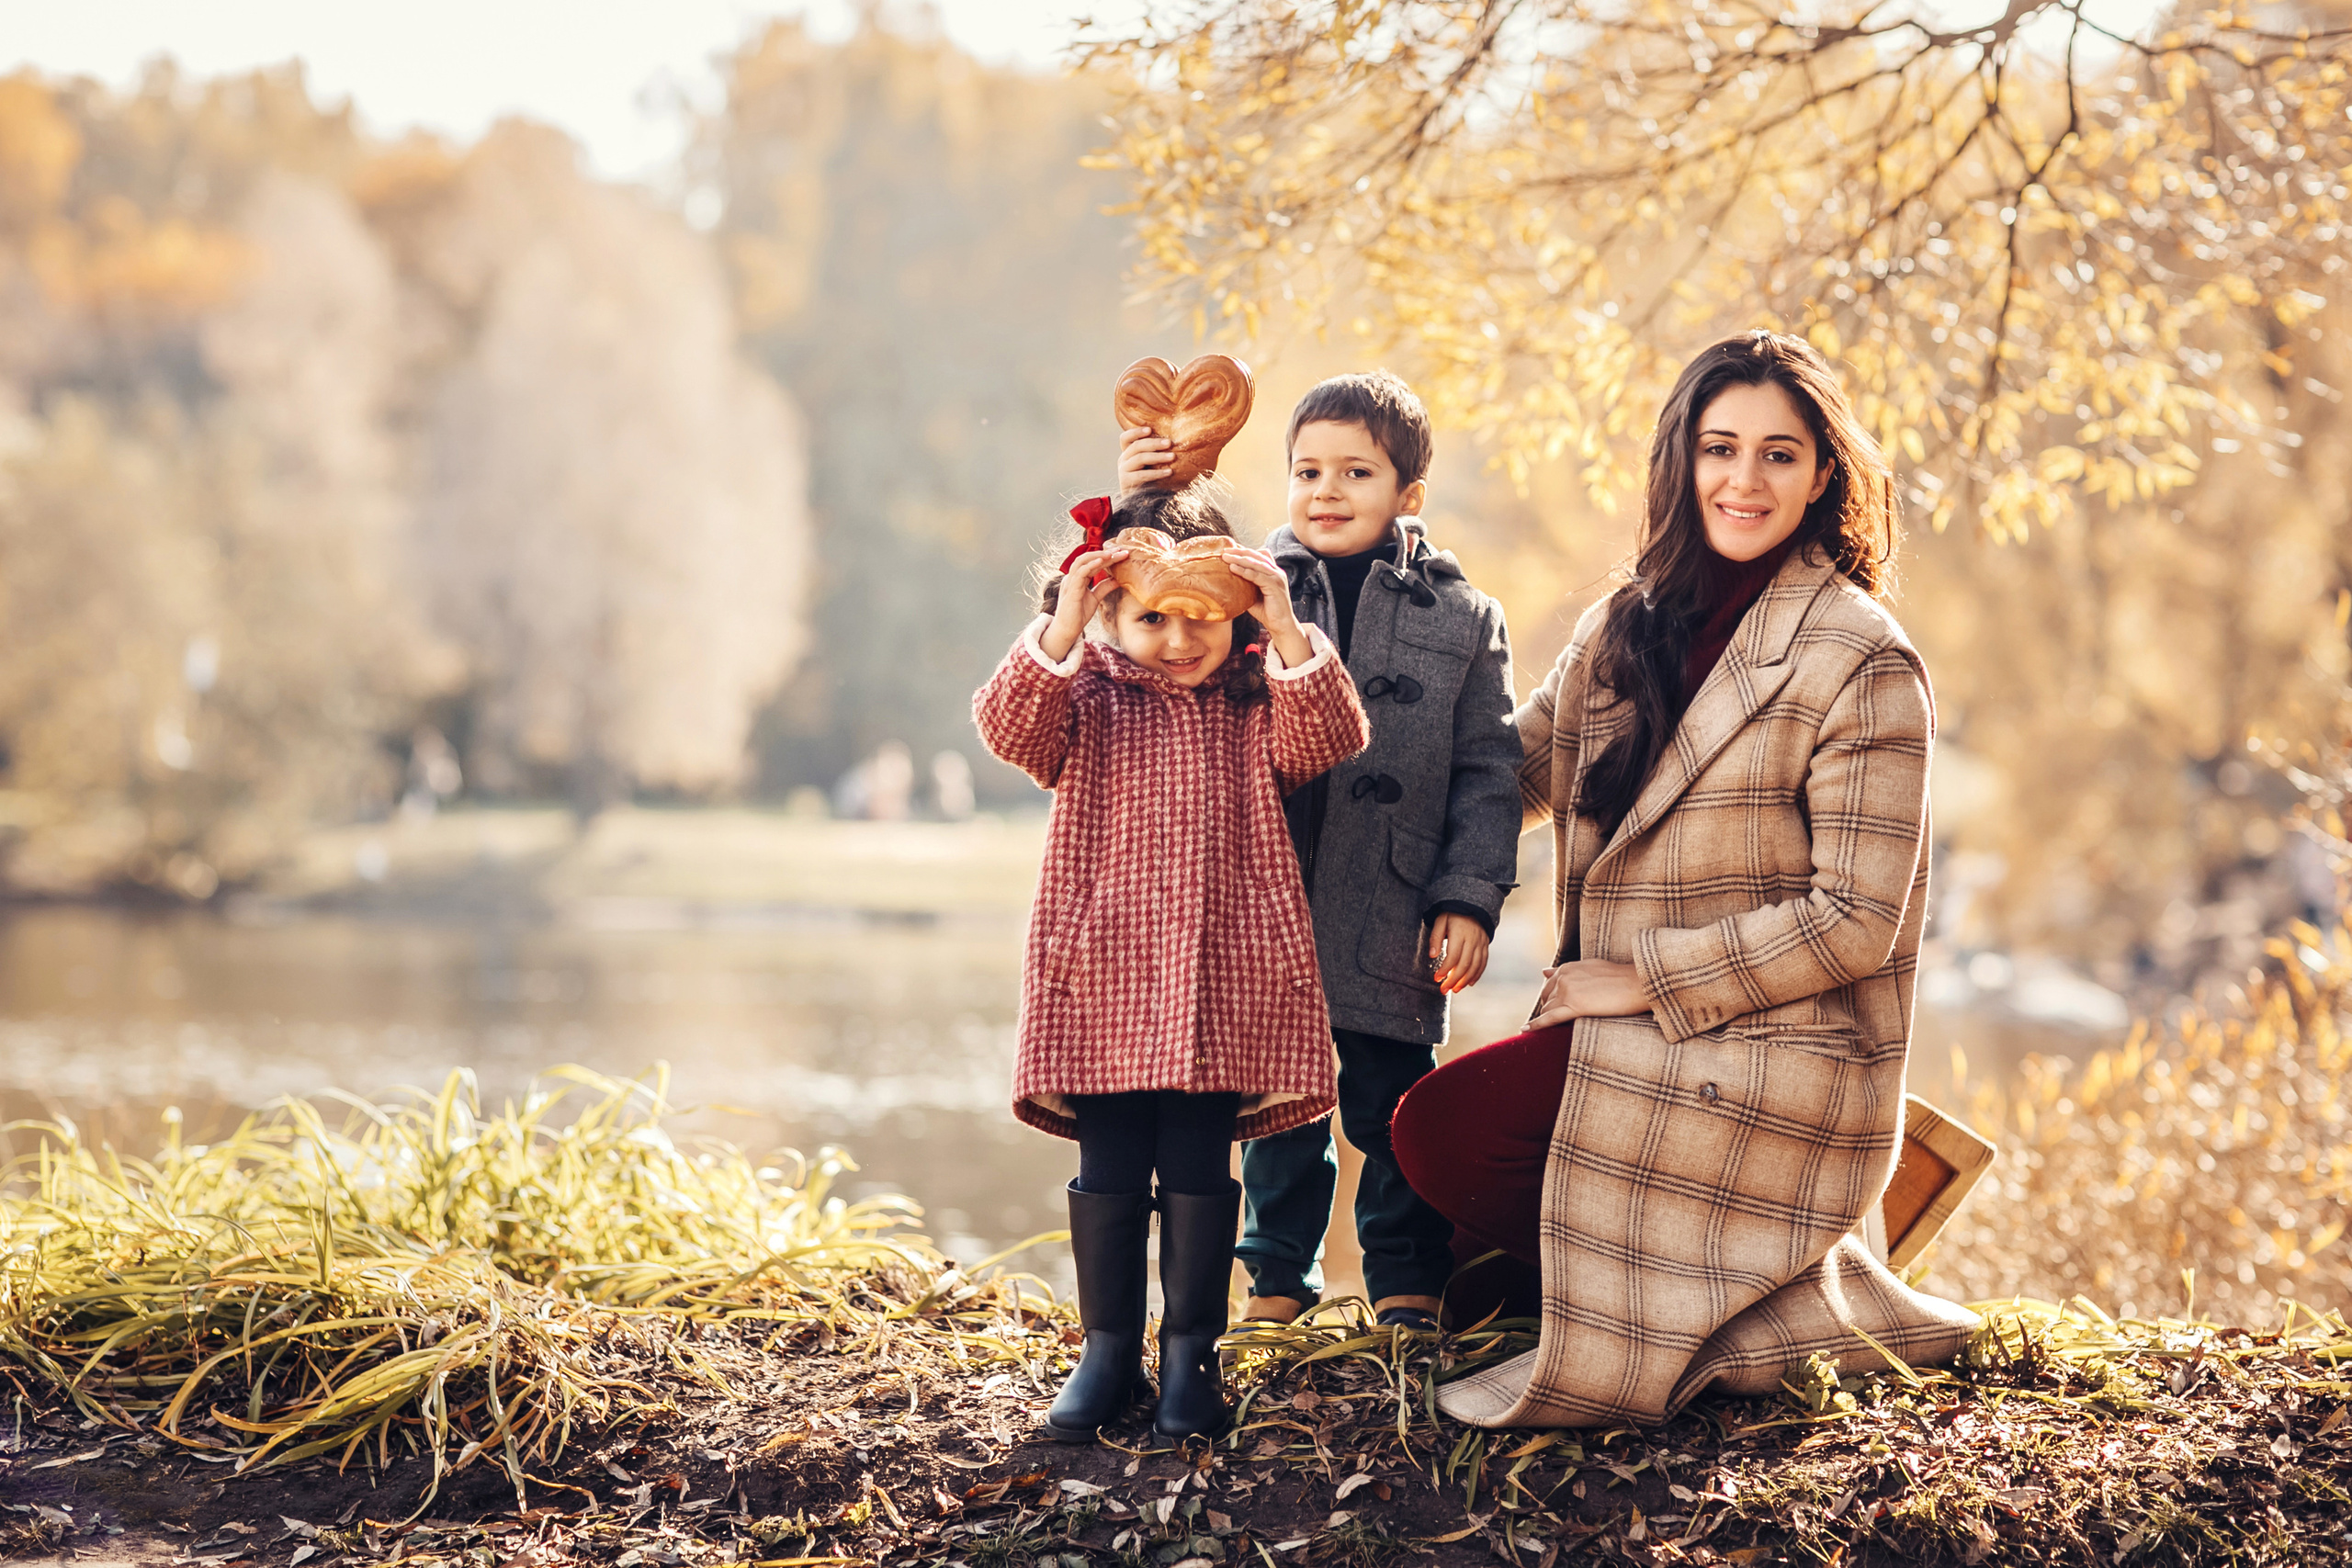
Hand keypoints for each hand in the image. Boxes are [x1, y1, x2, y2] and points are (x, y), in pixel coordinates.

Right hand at [1039, 547, 1129, 661]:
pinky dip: (1090, 565)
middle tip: (1121, 550)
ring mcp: (1070, 582)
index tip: (1122, 554)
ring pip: (1082, 561)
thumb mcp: (1095, 598)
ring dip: (1098, 556)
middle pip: (1088, 559)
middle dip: (1105, 553)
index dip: (1107, 557)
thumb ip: (1104, 587)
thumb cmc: (1078, 615)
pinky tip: (1101, 562)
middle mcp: (1072, 577)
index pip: (1093, 563)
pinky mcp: (1071, 589)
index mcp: (1077, 578)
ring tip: (1112, 554)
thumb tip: (1119, 579)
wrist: (1068, 630)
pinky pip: (1080, 573)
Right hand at [1117, 425, 1173, 492]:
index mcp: (1127, 453)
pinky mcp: (1126, 482)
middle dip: (1154, 443)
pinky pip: (1142, 475)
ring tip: (1172, 456)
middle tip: (1169, 443)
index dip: (1136, 432)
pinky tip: (1169, 472)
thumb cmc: (1151, 481)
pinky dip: (1157, 473)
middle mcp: (1123, 460)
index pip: (1125, 438)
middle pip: (1136, 446)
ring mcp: (1123, 471)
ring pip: (1140, 458)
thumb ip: (1155, 454)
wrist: (1140, 505)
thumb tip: (1173, 441)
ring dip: (1158, 456)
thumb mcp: (1151, 465)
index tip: (1150, 429)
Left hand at [1220, 546, 1311, 666]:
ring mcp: (1277, 577)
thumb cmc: (1266, 611)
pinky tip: (1233, 568)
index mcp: (1272, 572)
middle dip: (1239, 552)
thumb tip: (1228, 579)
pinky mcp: (1275, 585)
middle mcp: (1276, 572)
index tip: (1228, 550)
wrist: (1280, 624)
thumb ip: (1246, 584)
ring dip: (1239, 559)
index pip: (1257, 556)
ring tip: (1225, 557)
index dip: (1243, 552)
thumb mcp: (1253, 594)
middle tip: (1224, 551)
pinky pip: (1257, 575)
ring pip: (1256, 563)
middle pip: (1256, 556)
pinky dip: (1245, 571)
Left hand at [1428, 914, 1489, 993]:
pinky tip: (1469, 983)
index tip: (1436, 978)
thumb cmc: (1452, 914)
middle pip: (1465, 964)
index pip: (1453, 956)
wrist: (1472, 904)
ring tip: (1455, 990)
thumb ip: (1435, 937)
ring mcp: (1481, 943)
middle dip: (1454, 980)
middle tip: (1444, 990)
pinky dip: (1477, 974)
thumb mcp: (1440, 921)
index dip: (1445, 969)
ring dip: (1465, 980)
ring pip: (1475, 966)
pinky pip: (1483, 963)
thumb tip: (1432, 956)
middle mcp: (1473, 939)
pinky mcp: (1485, 945)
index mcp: (1460, 932)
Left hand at [1528, 959, 1647, 1029]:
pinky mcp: (1575, 1006)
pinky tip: (1525, 1030)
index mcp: (1567, 968)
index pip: (1549, 986)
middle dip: (1548, 1009)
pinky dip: (1536, 1025)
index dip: (1551, 999)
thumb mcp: (1589, 967)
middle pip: (1546, 998)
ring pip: (1548, 1009)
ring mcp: (1568, 991)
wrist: (1638, 983)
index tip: (1551, 1007)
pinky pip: (1550, 1018)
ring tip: (1544, 1031)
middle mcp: (1564, 977)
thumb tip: (1543, 971)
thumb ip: (1566, 971)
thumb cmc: (1620, 977)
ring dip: (1547, 1019)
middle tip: (1554, 1021)